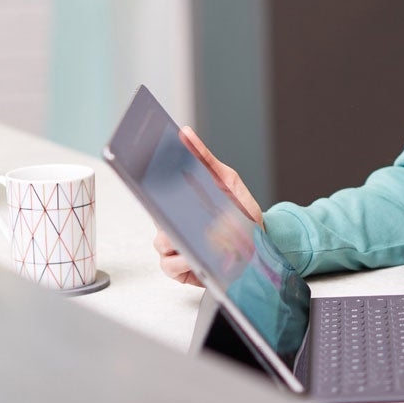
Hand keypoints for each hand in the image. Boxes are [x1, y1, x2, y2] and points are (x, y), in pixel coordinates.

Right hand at [152, 125, 264, 286]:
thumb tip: (185, 133)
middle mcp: (172, 226)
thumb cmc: (241, 211)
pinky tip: (195, 256)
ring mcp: (175, 249)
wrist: (262, 243)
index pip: (153, 194)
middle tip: (177, 212)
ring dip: (177, 240)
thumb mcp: (227, 180)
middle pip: (156, 219)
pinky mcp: (182, 270)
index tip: (141, 176)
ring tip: (195, 236)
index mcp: (178, 203)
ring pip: (160, 244)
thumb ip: (205, 158)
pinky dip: (181, 262)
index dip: (145, 186)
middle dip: (164, 215)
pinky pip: (169, 267)